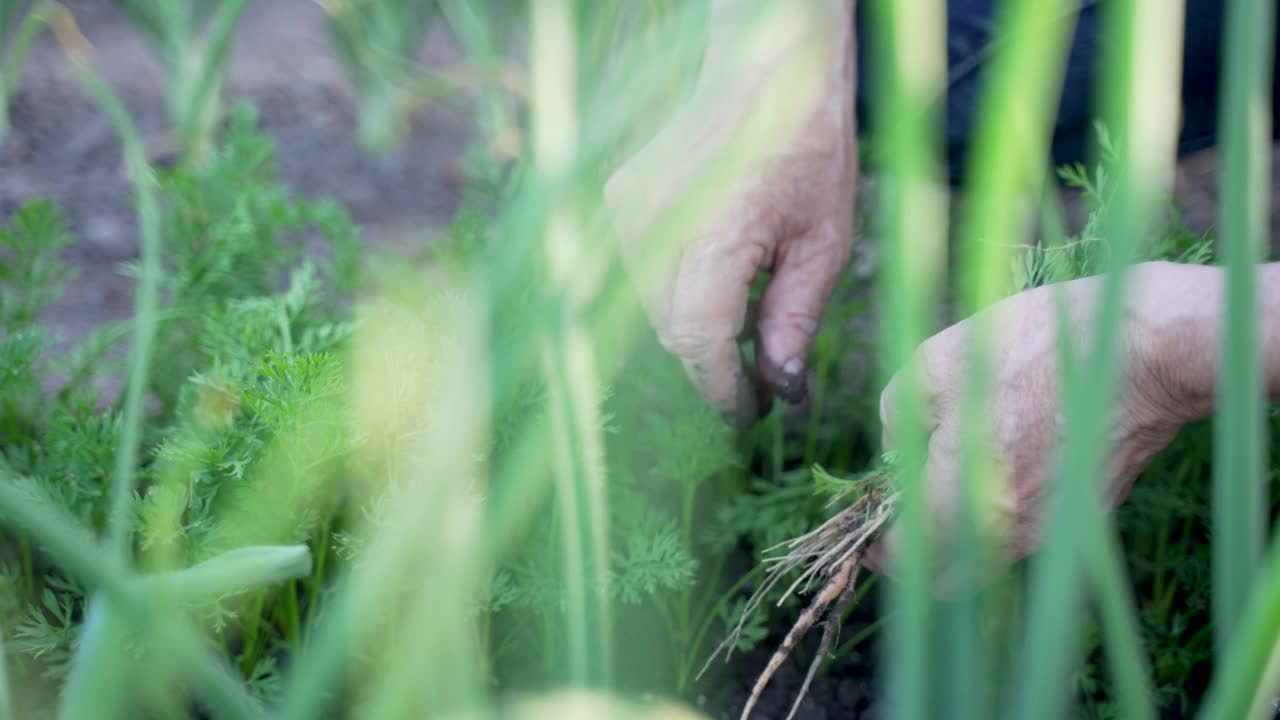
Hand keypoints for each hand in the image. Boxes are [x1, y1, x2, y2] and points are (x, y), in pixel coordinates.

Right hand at [604, 4, 856, 424]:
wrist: (766, 68)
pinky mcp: (619, 202)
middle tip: (761, 381)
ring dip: (695, 332)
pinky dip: (678, 296)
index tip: (751, 414)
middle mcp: (658, 220)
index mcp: (717, 227)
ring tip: (746, 325)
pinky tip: (719, 281)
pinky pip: (642, 278)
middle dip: (714, 367)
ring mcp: (629, 209)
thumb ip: (794, 318)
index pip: (699, 339)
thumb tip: (779, 386)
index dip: (723, 389)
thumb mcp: (825, 240)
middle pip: (673, 333)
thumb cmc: (808, 146)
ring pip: (654, 310)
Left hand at [865, 262, 1218, 574]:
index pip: (903, 561)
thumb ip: (897, 420)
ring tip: (951, 472)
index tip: (866, 523)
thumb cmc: (1031, 347)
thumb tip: (894, 453)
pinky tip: (1002, 460)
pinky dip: (1002, 514)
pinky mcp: (1084, 514)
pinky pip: (1026, 532)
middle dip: (917, 551)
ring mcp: (1053, 530)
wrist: (1143, 348)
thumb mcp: (932, 364)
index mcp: (964, 504)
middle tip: (905, 506)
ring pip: (987, 557)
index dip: (876, 545)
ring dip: (960, 533)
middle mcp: (1009, 534)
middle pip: (946, 577)